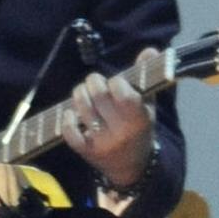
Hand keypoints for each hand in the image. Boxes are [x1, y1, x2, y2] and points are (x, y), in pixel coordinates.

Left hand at [60, 59, 155, 190]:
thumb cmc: (140, 129)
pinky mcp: (85, 151)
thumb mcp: (148, 106)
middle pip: (98, 95)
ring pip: (82, 108)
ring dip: (80, 94)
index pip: (122, 93)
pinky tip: (73, 113)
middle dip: (93, 82)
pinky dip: (68, 117)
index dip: (116, 81)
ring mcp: (101, 143)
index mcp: (138, 120)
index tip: (116, 82)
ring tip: (84, 93)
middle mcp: (120, 132)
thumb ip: (146, 77)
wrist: (132, 168)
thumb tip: (149, 50)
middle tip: (96, 83)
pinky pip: (69, 131)